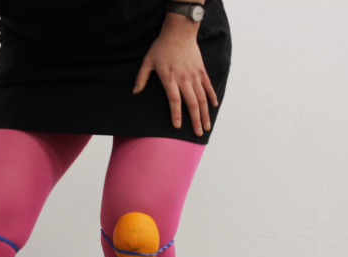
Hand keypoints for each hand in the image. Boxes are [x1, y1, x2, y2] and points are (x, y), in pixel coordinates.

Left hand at [133, 16, 218, 136]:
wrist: (179, 31)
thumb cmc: (162, 46)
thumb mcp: (148, 61)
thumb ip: (141, 78)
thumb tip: (134, 92)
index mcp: (170, 78)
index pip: (174, 100)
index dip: (176, 114)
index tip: (177, 126)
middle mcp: (184, 79)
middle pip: (192, 103)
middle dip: (195, 120)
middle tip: (197, 134)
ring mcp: (195, 75)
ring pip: (202, 98)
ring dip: (205, 114)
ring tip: (207, 126)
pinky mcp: (201, 70)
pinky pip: (208, 86)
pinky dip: (211, 97)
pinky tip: (213, 106)